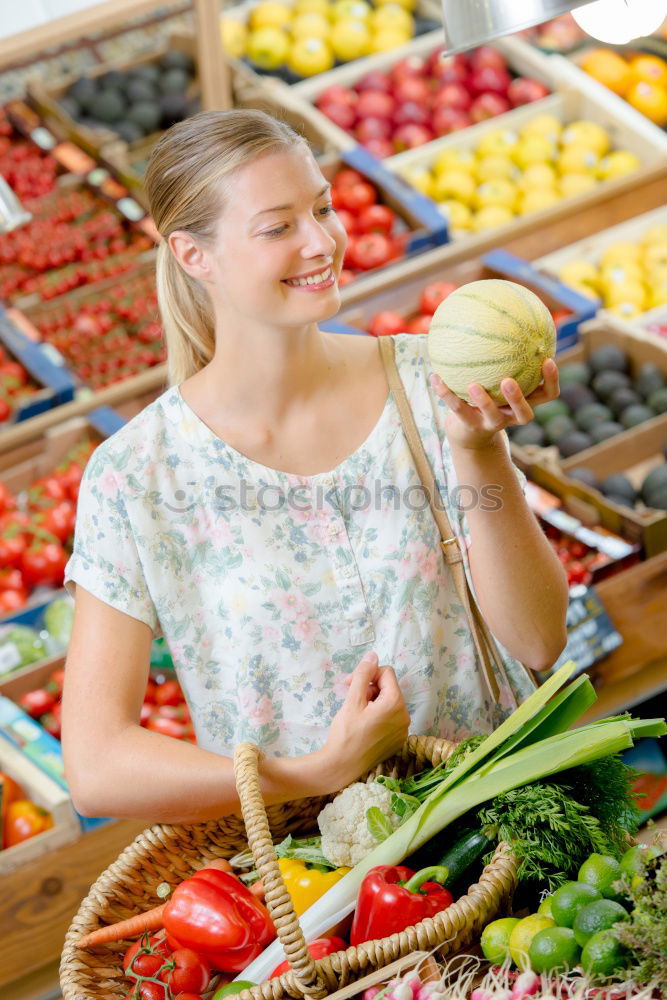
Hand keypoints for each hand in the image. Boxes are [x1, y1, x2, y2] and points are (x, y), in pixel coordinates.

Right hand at [323, 652, 409, 787]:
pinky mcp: (397, 740)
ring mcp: (402, 730)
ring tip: (356, 712)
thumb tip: (373, 655)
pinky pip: (390, 718)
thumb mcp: (352, 699)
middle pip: (388, 688)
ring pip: (388, 703)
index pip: (386, 673)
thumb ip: (363, 675)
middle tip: (350, 697)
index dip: (368, 675)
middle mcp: (405, 716)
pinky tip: (362, 724)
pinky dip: (377, 715)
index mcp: (396, 704)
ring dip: (372, 701)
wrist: (341, 767)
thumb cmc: (345, 733)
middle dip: (369, 688)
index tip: (350, 684)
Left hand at [430, 358, 559, 450]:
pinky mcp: (470, 426)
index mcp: (526, 402)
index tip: (548, 359)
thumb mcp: (501, 378)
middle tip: (508, 380)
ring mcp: (492, 423)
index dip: (552, 380)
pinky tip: (435, 377)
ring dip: (484, 402)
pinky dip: (446, 393)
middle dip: (517, 398)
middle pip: (525, 413)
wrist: (470, 430)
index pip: (548, 394)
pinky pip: (457, 409)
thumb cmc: (491, 394)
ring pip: (492, 416)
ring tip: (473, 386)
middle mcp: (513, 416)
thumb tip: (503, 311)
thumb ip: (508, 356)